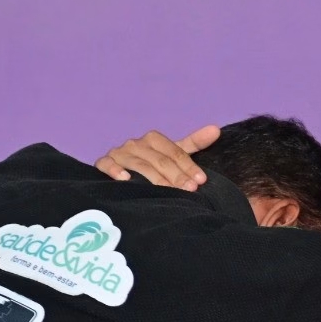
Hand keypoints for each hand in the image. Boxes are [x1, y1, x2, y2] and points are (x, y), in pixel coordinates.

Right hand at [94, 126, 220, 189]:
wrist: (119, 171)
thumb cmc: (152, 164)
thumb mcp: (173, 153)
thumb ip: (193, 143)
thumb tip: (216, 130)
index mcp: (154, 139)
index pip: (175, 152)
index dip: (189, 166)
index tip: (201, 181)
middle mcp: (137, 144)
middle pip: (160, 161)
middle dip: (176, 176)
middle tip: (190, 190)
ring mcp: (120, 153)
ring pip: (139, 166)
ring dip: (154, 179)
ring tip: (167, 191)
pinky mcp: (104, 163)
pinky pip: (107, 165)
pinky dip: (115, 171)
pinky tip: (125, 180)